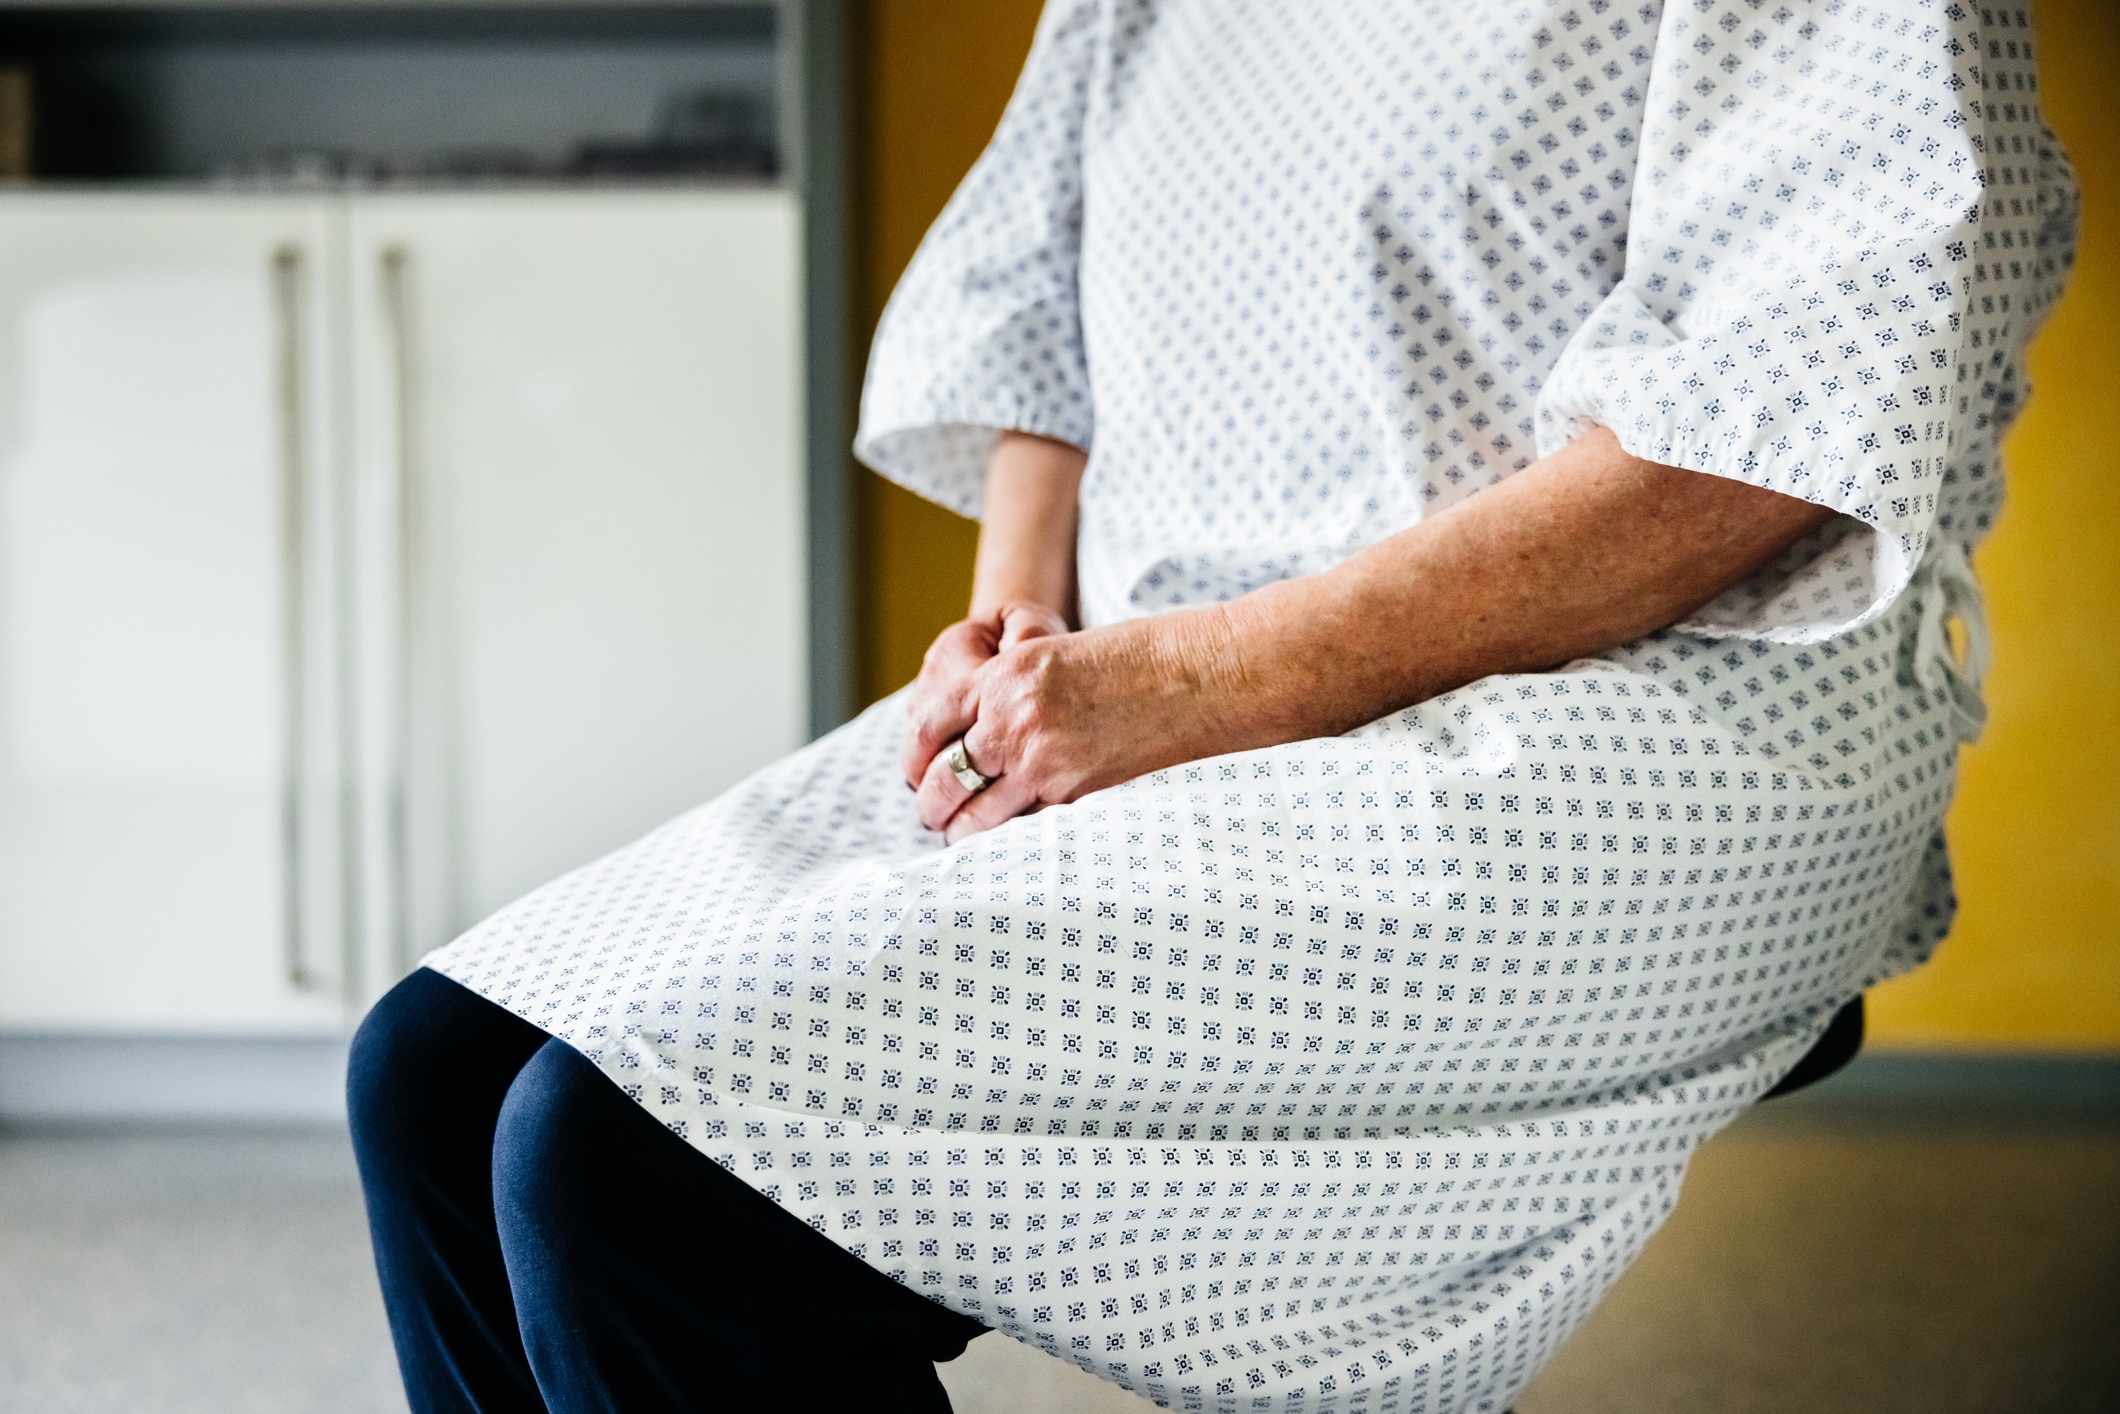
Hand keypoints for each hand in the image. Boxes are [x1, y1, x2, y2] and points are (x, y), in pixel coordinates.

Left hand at [912, 610, 1240, 843]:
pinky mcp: (1072, 792)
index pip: (929, 722)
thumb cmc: (1130, 660)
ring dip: (961, 831)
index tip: (915, 770)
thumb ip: (1007, 693)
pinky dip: (1009, 839)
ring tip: (959, 836)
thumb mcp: (1051, 658)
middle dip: (931, 802)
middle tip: (932, 812)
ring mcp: (1040, 760)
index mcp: (1002, 676)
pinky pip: (1022, 826)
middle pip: (943, 777)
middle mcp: (1011, 719)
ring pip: (975, 816)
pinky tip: (1006, 843)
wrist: (1192, 676)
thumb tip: (976, 737)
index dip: (913, 753)